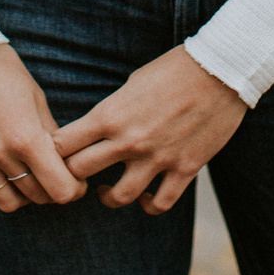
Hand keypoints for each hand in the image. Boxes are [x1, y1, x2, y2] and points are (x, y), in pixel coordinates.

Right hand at [0, 43, 87, 211]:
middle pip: (36, 196)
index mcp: (26, 137)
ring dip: (23, 196)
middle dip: (52, 190)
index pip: (60, 188)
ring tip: (28, 178)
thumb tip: (64, 162)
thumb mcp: (36, 98)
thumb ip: (49, 135)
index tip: (76, 181)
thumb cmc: (3, 69)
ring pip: (7, 203)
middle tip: (55, 176)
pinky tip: (0, 177)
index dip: (74, 189)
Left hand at [51, 46, 247, 215]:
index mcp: (111, 114)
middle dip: (71, 176)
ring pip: (118, 197)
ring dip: (107, 197)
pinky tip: (146, 197)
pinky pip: (160, 204)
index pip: (63, 143)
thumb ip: (113, 111)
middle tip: (74, 176)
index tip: (55, 154)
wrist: (220, 70)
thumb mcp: (132, 83)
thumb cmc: (173, 69)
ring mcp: (157, 158)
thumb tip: (98, 127)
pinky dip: (149, 205)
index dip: (53, 152)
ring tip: (106, 192)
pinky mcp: (184, 169)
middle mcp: (129, 140)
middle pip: (80, 172)